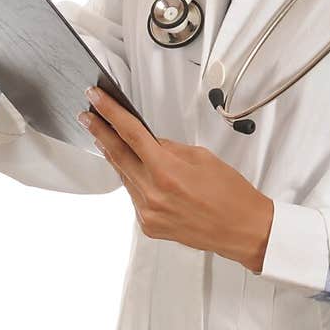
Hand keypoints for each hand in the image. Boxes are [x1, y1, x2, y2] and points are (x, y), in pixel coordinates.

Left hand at [77, 87, 274, 272]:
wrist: (242, 230)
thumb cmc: (231, 194)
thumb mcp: (202, 157)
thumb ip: (169, 148)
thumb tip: (148, 141)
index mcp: (167, 172)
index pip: (130, 134)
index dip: (110, 114)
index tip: (96, 99)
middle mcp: (153, 194)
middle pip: (118, 154)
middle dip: (100, 132)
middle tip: (87, 116)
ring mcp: (148, 212)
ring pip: (124, 176)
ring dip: (114, 155)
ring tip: (105, 137)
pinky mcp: (148, 225)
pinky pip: (133, 195)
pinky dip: (132, 179)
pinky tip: (133, 169)